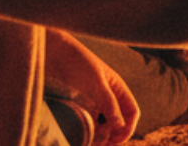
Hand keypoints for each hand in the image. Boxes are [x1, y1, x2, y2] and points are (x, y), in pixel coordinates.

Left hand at [45, 29, 139, 145]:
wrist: (55, 52)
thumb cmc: (77, 63)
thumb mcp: (96, 84)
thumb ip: (109, 104)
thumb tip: (120, 127)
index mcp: (119, 87)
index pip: (132, 113)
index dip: (127, 129)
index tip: (113, 142)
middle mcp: (111, 93)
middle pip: (121, 119)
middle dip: (115, 134)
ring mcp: (96, 97)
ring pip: (106, 121)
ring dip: (103, 134)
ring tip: (92, 143)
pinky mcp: (83, 99)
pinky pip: (93, 118)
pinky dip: (92, 128)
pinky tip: (84, 134)